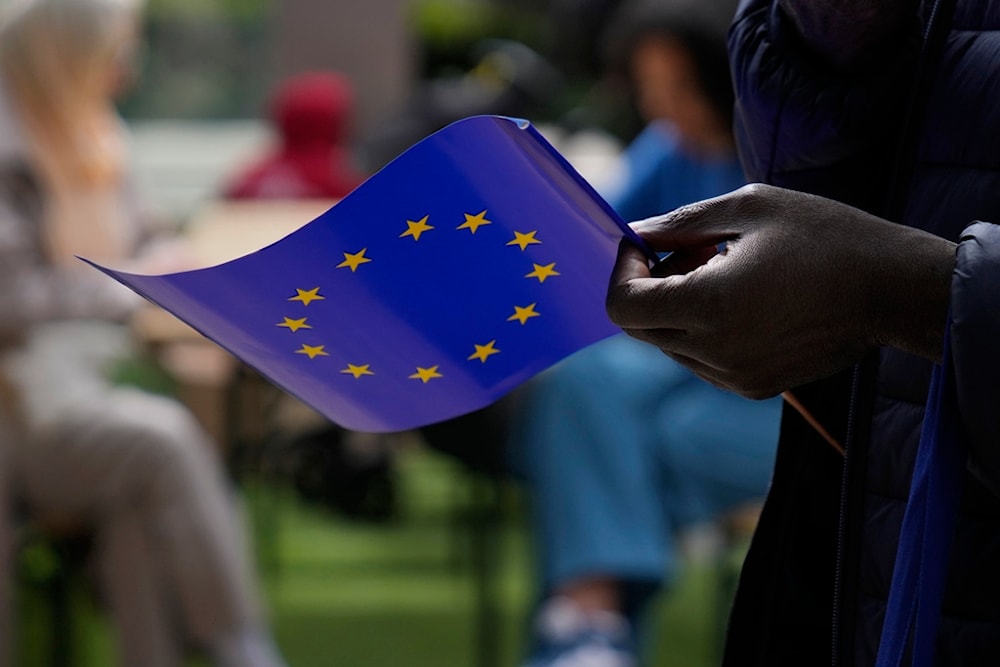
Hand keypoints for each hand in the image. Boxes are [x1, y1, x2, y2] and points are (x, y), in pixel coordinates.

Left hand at [606, 184, 954, 397]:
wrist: (893, 290)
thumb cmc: (826, 237)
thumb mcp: (749, 208)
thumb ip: (681, 223)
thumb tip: (635, 231)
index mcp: (710, 305)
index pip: (624, 306)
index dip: (622, 272)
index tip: (643, 245)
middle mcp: (715, 351)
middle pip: (640, 328)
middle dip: (648, 286)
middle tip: (688, 250)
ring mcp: (734, 375)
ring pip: (668, 345)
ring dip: (675, 308)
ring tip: (720, 269)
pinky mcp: (753, 386)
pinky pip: (700, 361)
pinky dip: (701, 330)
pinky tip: (741, 299)